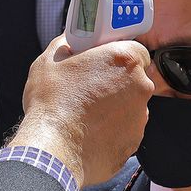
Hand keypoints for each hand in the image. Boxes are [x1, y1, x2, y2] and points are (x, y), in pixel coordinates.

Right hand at [15, 36, 153, 189]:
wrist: (55, 149)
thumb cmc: (52, 102)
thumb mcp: (50, 60)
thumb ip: (66, 44)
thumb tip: (69, 41)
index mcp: (124, 60)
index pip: (135, 48)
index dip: (117, 54)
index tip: (102, 60)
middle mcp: (140, 86)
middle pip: (133, 77)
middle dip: (115, 80)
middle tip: (89, 86)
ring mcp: (140, 116)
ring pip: (130, 104)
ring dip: (113, 105)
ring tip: (85, 111)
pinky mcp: (134, 140)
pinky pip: (125, 128)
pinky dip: (111, 128)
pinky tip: (88, 129)